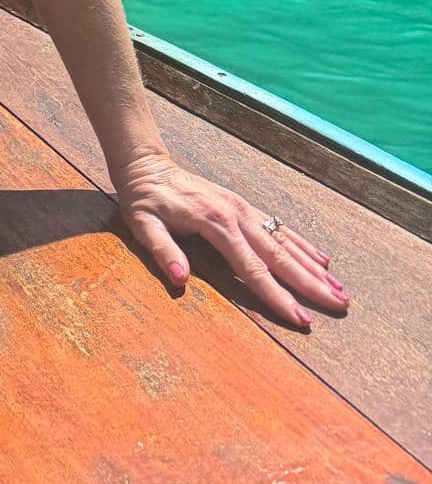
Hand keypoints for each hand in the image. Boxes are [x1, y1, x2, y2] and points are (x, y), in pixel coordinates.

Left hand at [113, 152, 349, 329]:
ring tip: (341, 291)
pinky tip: (322, 260)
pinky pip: (279, 228)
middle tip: (340, 308)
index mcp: (216, 223)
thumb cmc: (143, 199)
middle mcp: (237, 215)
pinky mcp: (244, 207)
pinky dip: (304, 245)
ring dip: (314, 267)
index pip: (252, 268)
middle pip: (280, 256)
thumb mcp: (143, 225)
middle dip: (311, 285)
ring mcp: (244, 209)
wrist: (146, 165)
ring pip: (286, 242)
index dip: (277, 296)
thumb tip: (180, 280)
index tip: (301, 319)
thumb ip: (162, 251)